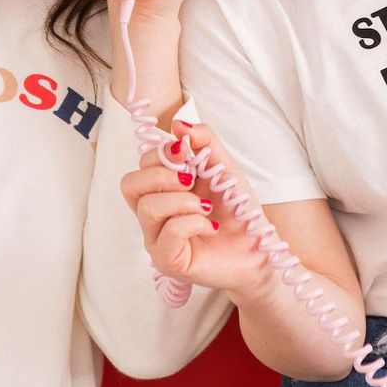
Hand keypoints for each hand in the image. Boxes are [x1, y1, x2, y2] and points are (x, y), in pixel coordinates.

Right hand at [120, 120, 270, 299]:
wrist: (256, 245)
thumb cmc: (235, 207)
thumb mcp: (222, 164)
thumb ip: (203, 140)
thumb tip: (177, 125)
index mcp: (161, 188)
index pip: (141, 164)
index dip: (162, 153)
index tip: (189, 157)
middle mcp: (153, 213)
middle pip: (129, 184)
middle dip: (160, 174)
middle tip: (190, 180)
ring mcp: (157, 238)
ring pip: (147, 208)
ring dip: (182, 200)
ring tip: (204, 206)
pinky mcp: (167, 261)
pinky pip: (167, 233)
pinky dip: (192, 222)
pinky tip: (210, 226)